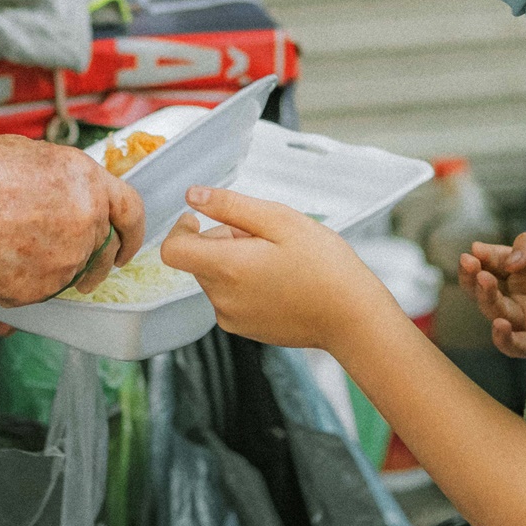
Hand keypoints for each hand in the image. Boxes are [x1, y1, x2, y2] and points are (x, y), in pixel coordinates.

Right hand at [0, 136, 143, 305]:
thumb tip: (65, 193)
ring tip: (22, 255)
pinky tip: (3, 266)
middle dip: (93, 255)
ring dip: (59, 268)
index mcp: (87, 180)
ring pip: (75, 271)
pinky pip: (47, 290)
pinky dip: (31, 284)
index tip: (127, 243)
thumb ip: (62, 178)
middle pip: (106, 247)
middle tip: (68, 256)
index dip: (133, 230)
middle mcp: (87, 220)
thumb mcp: (28, 154)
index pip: (131, 210)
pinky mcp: (44, 287)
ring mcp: (69, 258)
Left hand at [159, 186, 398, 352]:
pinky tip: (280, 281)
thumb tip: (192, 196)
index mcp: (227, 268)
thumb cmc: (324, 265)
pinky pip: (230, 297)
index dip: (181, 229)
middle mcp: (221, 298)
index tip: (201, 218)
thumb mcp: (280, 220)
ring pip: (216, 277)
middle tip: (265, 237)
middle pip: (199, 259)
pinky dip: (245, 283)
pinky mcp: (245, 329)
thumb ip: (230, 206)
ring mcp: (232, 318)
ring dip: (235, 262)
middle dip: (223, 240)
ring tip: (278, 261)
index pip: (173, 250)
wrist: (352, 318)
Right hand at [458, 230, 525, 357]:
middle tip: (470, 263)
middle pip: (485, 293)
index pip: (492, 264)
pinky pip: (517, 346)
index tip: (474, 252)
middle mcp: (520, 297)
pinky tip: (500, 325)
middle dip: (472, 279)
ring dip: (485, 299)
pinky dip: (504, 338)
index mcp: (519, 271)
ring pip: (496, 316)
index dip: (481, 259)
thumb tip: (508, 262)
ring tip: (484, 282)